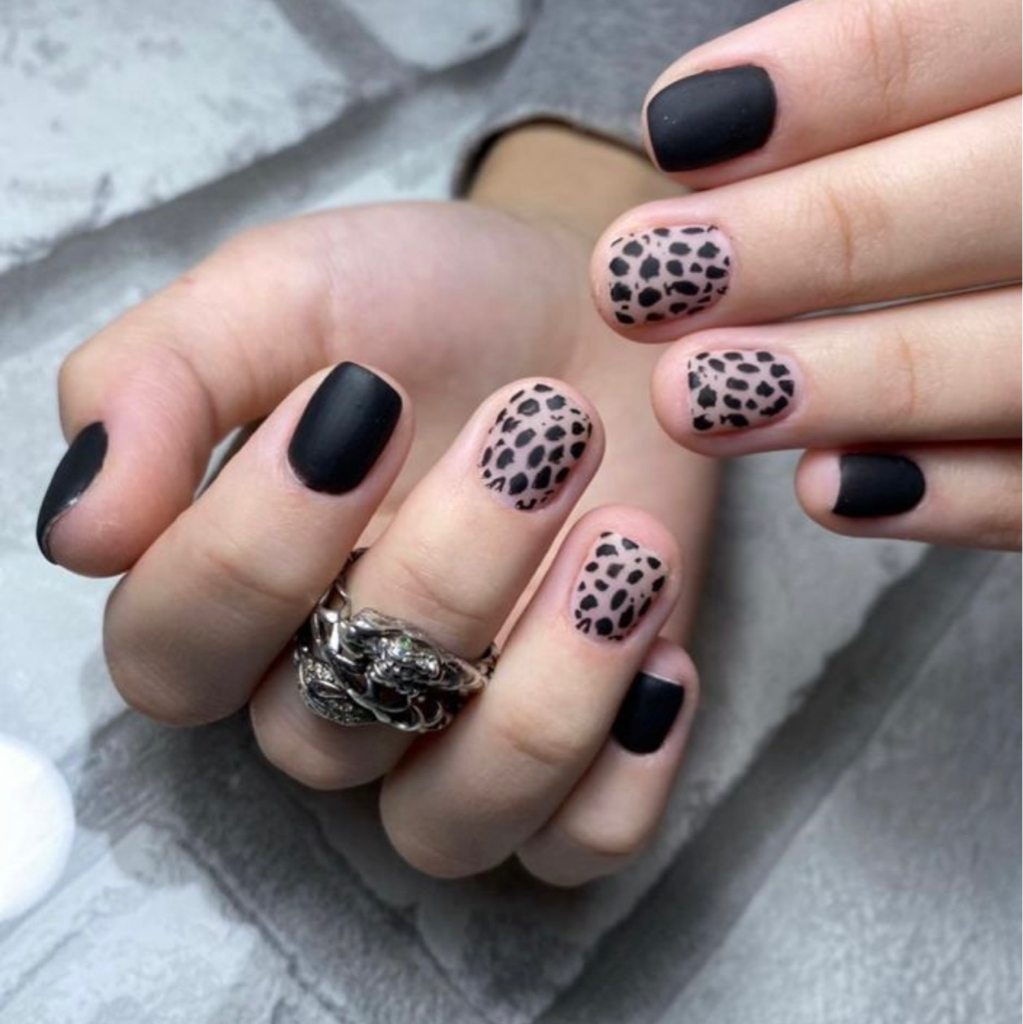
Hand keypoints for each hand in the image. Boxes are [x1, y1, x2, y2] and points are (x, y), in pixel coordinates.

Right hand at [35, 138, 715, 885]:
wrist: (590, 314)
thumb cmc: (429, 299)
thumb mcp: (281, 292)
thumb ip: (160, 381)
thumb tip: (83, 533)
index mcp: (235, 593)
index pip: (173, 653)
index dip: (254, 546)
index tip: (360, 395)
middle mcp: (329, 688)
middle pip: (323, 735)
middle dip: (441, 578)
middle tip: (538, 426)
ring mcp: (451, 738)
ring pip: (447, 822)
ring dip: (546, 685)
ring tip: (627, 539)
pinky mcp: (577, 754)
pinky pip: (576, 844)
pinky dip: (624, 771)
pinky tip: (662, 647)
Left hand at [590, 0, 1020, 549]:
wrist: (1018, 254)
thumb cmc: (959, 167)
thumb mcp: (947, 84)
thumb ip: (874, 78)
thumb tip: (697, 125)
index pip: (982, 33)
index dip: (843, 77)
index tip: (675, 128)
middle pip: (1002, 194)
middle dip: (815, 238)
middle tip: (633, 281)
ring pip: (1019, 359)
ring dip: (853, 381)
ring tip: (686, 398)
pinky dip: (954, 497)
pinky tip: (823, 489)